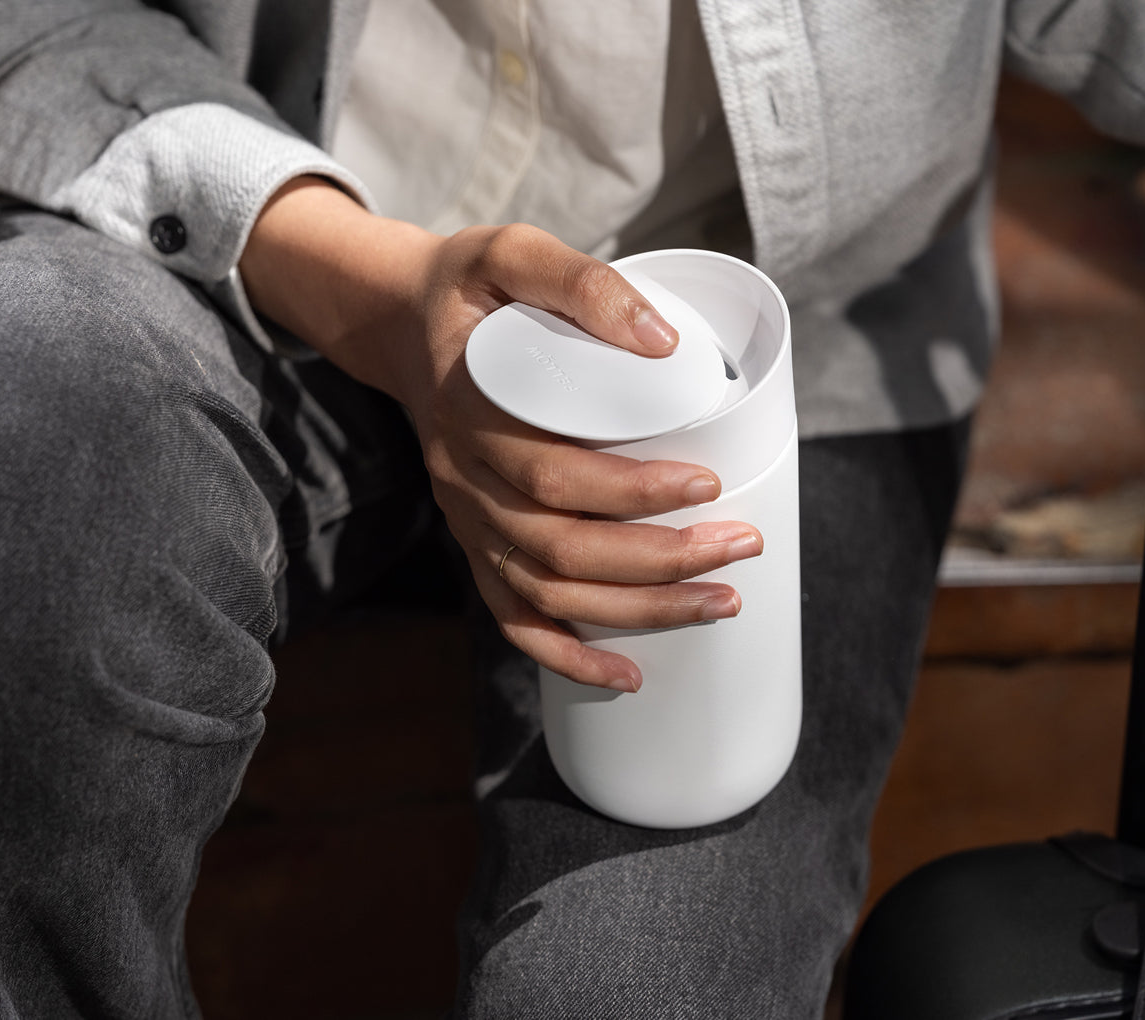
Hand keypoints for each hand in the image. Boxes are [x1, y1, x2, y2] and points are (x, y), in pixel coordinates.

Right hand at [239, 178, 762, 691]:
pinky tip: (627, 675)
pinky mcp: (478, 543)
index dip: (633, 493)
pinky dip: (567, 654)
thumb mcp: (512, 253)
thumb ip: (580, 284)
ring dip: (637, 611)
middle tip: (741, 547)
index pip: (554, 474)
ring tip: (720, 603)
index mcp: (470, 416)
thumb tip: (664, 342)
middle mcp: (464, 481)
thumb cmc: (471, 291)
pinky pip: (513, 616)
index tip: (709, 484)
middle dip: (660, 560)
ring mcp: (468, 521)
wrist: (403, 325)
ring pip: (548, 592)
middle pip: (561, 547)